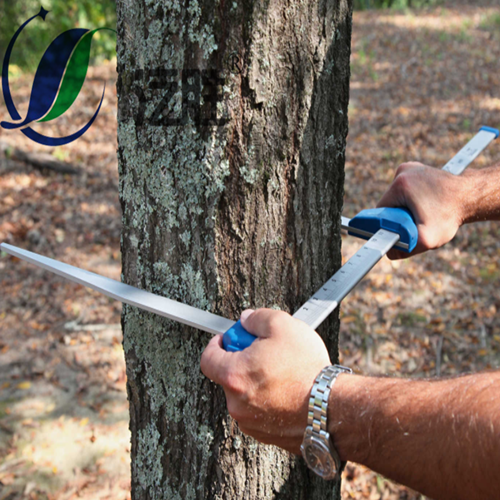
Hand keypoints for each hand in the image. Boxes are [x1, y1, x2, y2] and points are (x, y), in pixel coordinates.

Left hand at [200, 308, 330, 454]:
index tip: (226, 339)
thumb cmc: (307, 370)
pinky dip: (269, 400)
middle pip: (228, 376)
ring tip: (282, 372)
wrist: (332, 408)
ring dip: (256, 382)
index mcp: (234, 376)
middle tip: (264, 352)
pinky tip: (288, 390)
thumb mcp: (282, 325)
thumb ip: (257, 318)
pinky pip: (260, 411)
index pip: (207, 358)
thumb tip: (247, 320)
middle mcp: (237, 403)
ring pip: (245, 395)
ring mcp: (251, 422)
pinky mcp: (267, 435)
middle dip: (243, 361)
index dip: (216, 344)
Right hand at [377, 162, 467, 258]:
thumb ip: (405, 249)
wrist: (471, 196)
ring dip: (405, 210)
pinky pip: (404, 191)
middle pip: (388, 204)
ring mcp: (410, 168)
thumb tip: (389, 252)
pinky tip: (425, 205)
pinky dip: (411, 201)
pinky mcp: (416, 170)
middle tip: (417, 223)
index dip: (389, 225)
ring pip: (396, 198)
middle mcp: (403, 171)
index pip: (381, 211)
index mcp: (400, 184)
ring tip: (424, 213)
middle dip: (399, 218)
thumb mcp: (427, 239)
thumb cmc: (451, 215)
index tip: (404, 229)